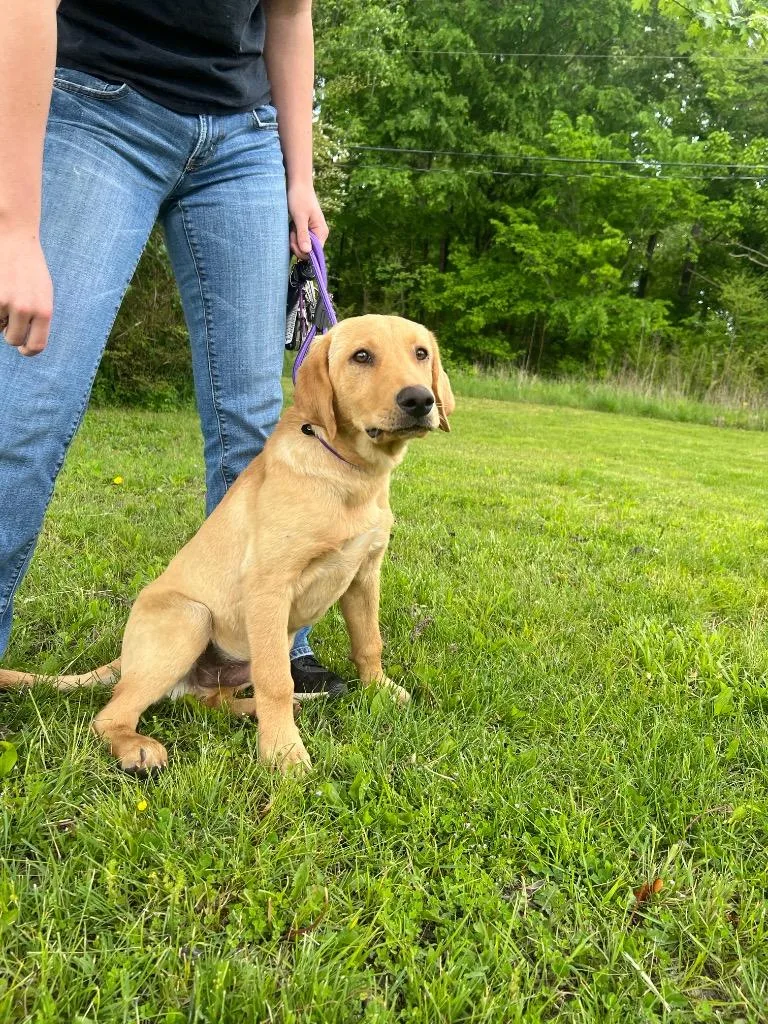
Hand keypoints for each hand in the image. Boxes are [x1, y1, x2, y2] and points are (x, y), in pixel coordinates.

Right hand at [0, 226, 52, 355]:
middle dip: (10, 333)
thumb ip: (38, 318)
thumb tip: (27, 341)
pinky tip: (0, 292)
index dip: (28, 350)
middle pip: (13, 339)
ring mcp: (4, 302)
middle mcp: (24, 309)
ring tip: (6, 297)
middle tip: (11, 319)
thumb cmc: (31, 268)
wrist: (14, 238)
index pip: (36, 345)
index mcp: (44, 311)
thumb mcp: (44, 294)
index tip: (23, 349)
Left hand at [287, 182, 327, 258]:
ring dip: (294, 238)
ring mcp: (313, 232)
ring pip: (302, 246)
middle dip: (296, 244)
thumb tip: (307, 252)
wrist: (298, 184)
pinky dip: (294, 235)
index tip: (293, 240)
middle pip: (307, 251)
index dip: (302, 251)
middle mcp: (320, 234)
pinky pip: (299, 239)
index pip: (314, 253)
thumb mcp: (300, 217)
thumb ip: (303, 235)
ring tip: (292, 225)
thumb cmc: (299, 198)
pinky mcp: (307, 229)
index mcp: (322, 232)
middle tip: (291, 230)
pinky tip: (292, 225)